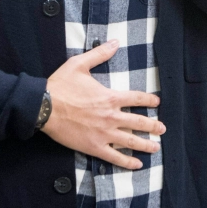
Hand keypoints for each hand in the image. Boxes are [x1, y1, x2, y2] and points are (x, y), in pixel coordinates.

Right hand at [42, 40, 163, 169]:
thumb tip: (115, 42)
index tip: (156, 103)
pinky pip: (114, 156)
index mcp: (110, 97)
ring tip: (156, 147)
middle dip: (153, 126)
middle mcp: (111, 117)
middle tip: (162, 129)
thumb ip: (99, 54)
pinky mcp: (94, 147)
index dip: (149, 100)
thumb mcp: (79, 64)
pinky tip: (137, 165)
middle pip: (139, 122)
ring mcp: (104, 134)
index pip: (136, 99)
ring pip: (131, 141)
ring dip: (146, 145)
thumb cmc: (60, 85)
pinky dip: (127, 162)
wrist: (44, 107)